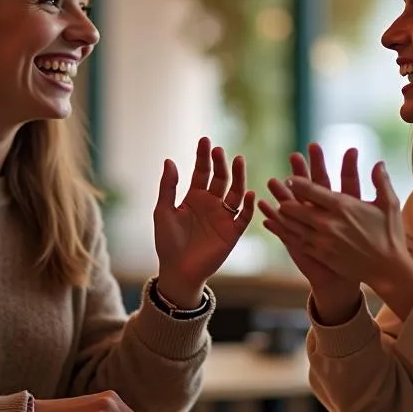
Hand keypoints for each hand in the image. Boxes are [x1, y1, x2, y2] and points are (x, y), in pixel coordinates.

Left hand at [154, 137, 254, 306]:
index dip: (203, 156)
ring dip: (238, 177)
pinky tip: (249, 193)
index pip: (202, 172)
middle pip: (220, 178)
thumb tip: (169, 160)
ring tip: (238, 161)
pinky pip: (244, 217)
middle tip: (219, 150)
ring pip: (236, 193)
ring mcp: (223, 217)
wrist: (177, 271)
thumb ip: (168, 187)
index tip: (205, 140)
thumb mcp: (163, 211)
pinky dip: (249, 205)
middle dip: (220, 164)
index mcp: (194, 197)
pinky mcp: (232, 233)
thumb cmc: (167, 242)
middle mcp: (211, 204)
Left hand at [273, 151, 412, 318]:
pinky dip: (283, 232)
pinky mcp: (320, 254)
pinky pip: (296, 241)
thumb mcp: (389, 205)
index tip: (291, 177)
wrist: (387, 270)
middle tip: (277, 187)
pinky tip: (275, 225)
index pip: (313, 190)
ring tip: (272, 204)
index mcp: (343, 207)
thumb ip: (381, 181)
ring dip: (280, 214)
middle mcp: (329, 223)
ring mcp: (322, 240)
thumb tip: (379, 163)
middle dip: (285, 196)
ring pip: (293, 225)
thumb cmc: (390, 235)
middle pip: (297, 207)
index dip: (299, 182)